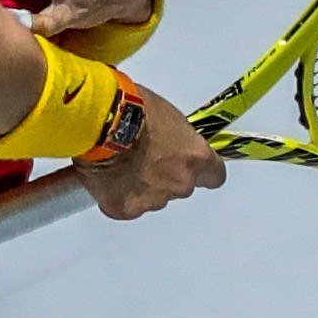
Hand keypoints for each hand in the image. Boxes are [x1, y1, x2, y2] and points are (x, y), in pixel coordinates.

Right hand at [74, 84, 223, 219]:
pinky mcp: (126, 209)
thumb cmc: (135, 109)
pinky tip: (106, 176)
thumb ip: (177, 140)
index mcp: (196, 158)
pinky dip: (117, 195)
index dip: (203, 172)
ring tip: (120, 164)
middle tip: (144, 158)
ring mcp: (153, 200)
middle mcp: (180, 183)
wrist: (103, 123)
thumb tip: (170, 145)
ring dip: (141, 186)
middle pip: (180, 186)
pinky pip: (125, 206)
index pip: (215, 176)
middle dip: (165, 176)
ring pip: (152, 198)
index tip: (194, 166)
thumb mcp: (168, 116)